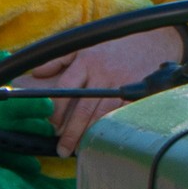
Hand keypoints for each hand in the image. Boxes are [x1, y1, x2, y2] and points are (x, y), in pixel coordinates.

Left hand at [28, 26, 185, 155]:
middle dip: (71, 131)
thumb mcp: (83, 45)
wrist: (152, 38)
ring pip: (101, 115)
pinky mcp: (136, 94)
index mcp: (86, 61)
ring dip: (88, 135)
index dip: (56, 111)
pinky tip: (100, 141)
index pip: (65, 90)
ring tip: (77, 150)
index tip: (50, 126)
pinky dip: (108, 130)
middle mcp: (103, 73)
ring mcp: (121, 85)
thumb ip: (58, 59)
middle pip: (83, 108)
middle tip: (62, 149)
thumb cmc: (111, 46)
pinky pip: (119, 116)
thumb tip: (36, 74)